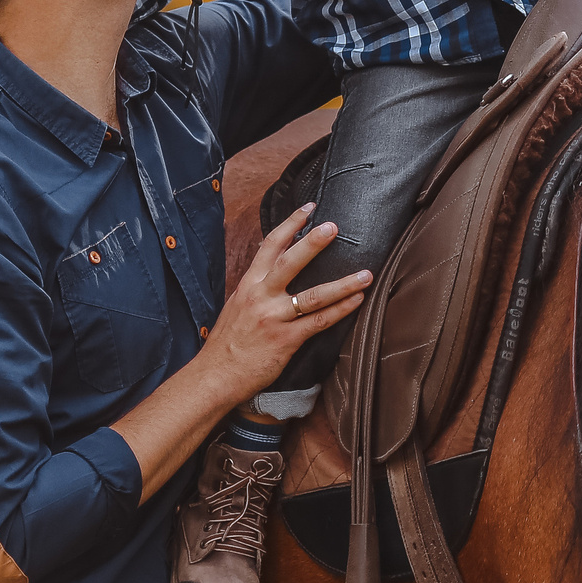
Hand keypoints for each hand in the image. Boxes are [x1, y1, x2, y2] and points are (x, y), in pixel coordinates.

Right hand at [202, 203, 369, 399]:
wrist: (216, 374)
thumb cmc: (227, 342)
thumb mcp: (236, 305)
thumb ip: (256, 287)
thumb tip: (272, 269)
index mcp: (249, 284)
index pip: (270, 246)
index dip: (290, 224)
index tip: (308, 208)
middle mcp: (261, 296)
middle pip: (290, 262)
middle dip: (313, 243)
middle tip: (333, 227)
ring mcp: (274, 318)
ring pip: (313, 295)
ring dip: (342, 283)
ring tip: (366, 273)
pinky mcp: (286, 340)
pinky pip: (319, 322)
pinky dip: (340, 310)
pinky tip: (357, 301)